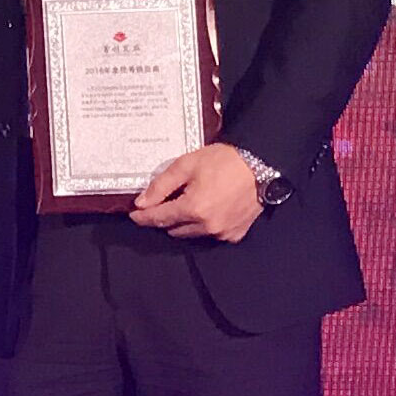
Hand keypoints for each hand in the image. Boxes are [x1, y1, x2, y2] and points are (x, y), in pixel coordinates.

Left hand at [128, 143, 266, 241]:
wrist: (261, 164)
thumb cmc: (224, 161)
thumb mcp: (187, 165)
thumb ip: (161, 185)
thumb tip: (142, 203)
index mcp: (193, 209)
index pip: (159, 219)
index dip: (144, 217)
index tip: (134, 215)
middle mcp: (207, 227)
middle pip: (173, 229)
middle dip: (165, 217)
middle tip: (167, 200)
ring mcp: (222, 233)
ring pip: (191, 234)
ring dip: (185, 222)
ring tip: (190, 201)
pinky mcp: (235, 234)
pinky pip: (210, 234)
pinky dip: (204, 225)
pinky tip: (209, 207)